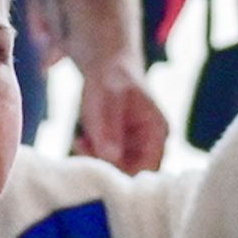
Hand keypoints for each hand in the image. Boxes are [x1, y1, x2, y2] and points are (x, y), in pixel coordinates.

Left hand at [74, 58, 171, 173]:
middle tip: (82, 145)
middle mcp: (152, 143)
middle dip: (105, 163)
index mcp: (158, 131)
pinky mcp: (123, 147)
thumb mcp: (107, 98)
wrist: (108, 64)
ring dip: (96, 158)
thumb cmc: (110, 78)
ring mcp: (138, 147)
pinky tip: (82, 139)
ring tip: (80, 139)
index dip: (121, 171)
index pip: (147, 168)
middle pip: (131, 172)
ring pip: (117, 169)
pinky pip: (108, 162)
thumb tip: (110, 157)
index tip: (95, 161)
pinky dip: (93, 154)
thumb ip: (109, 127)